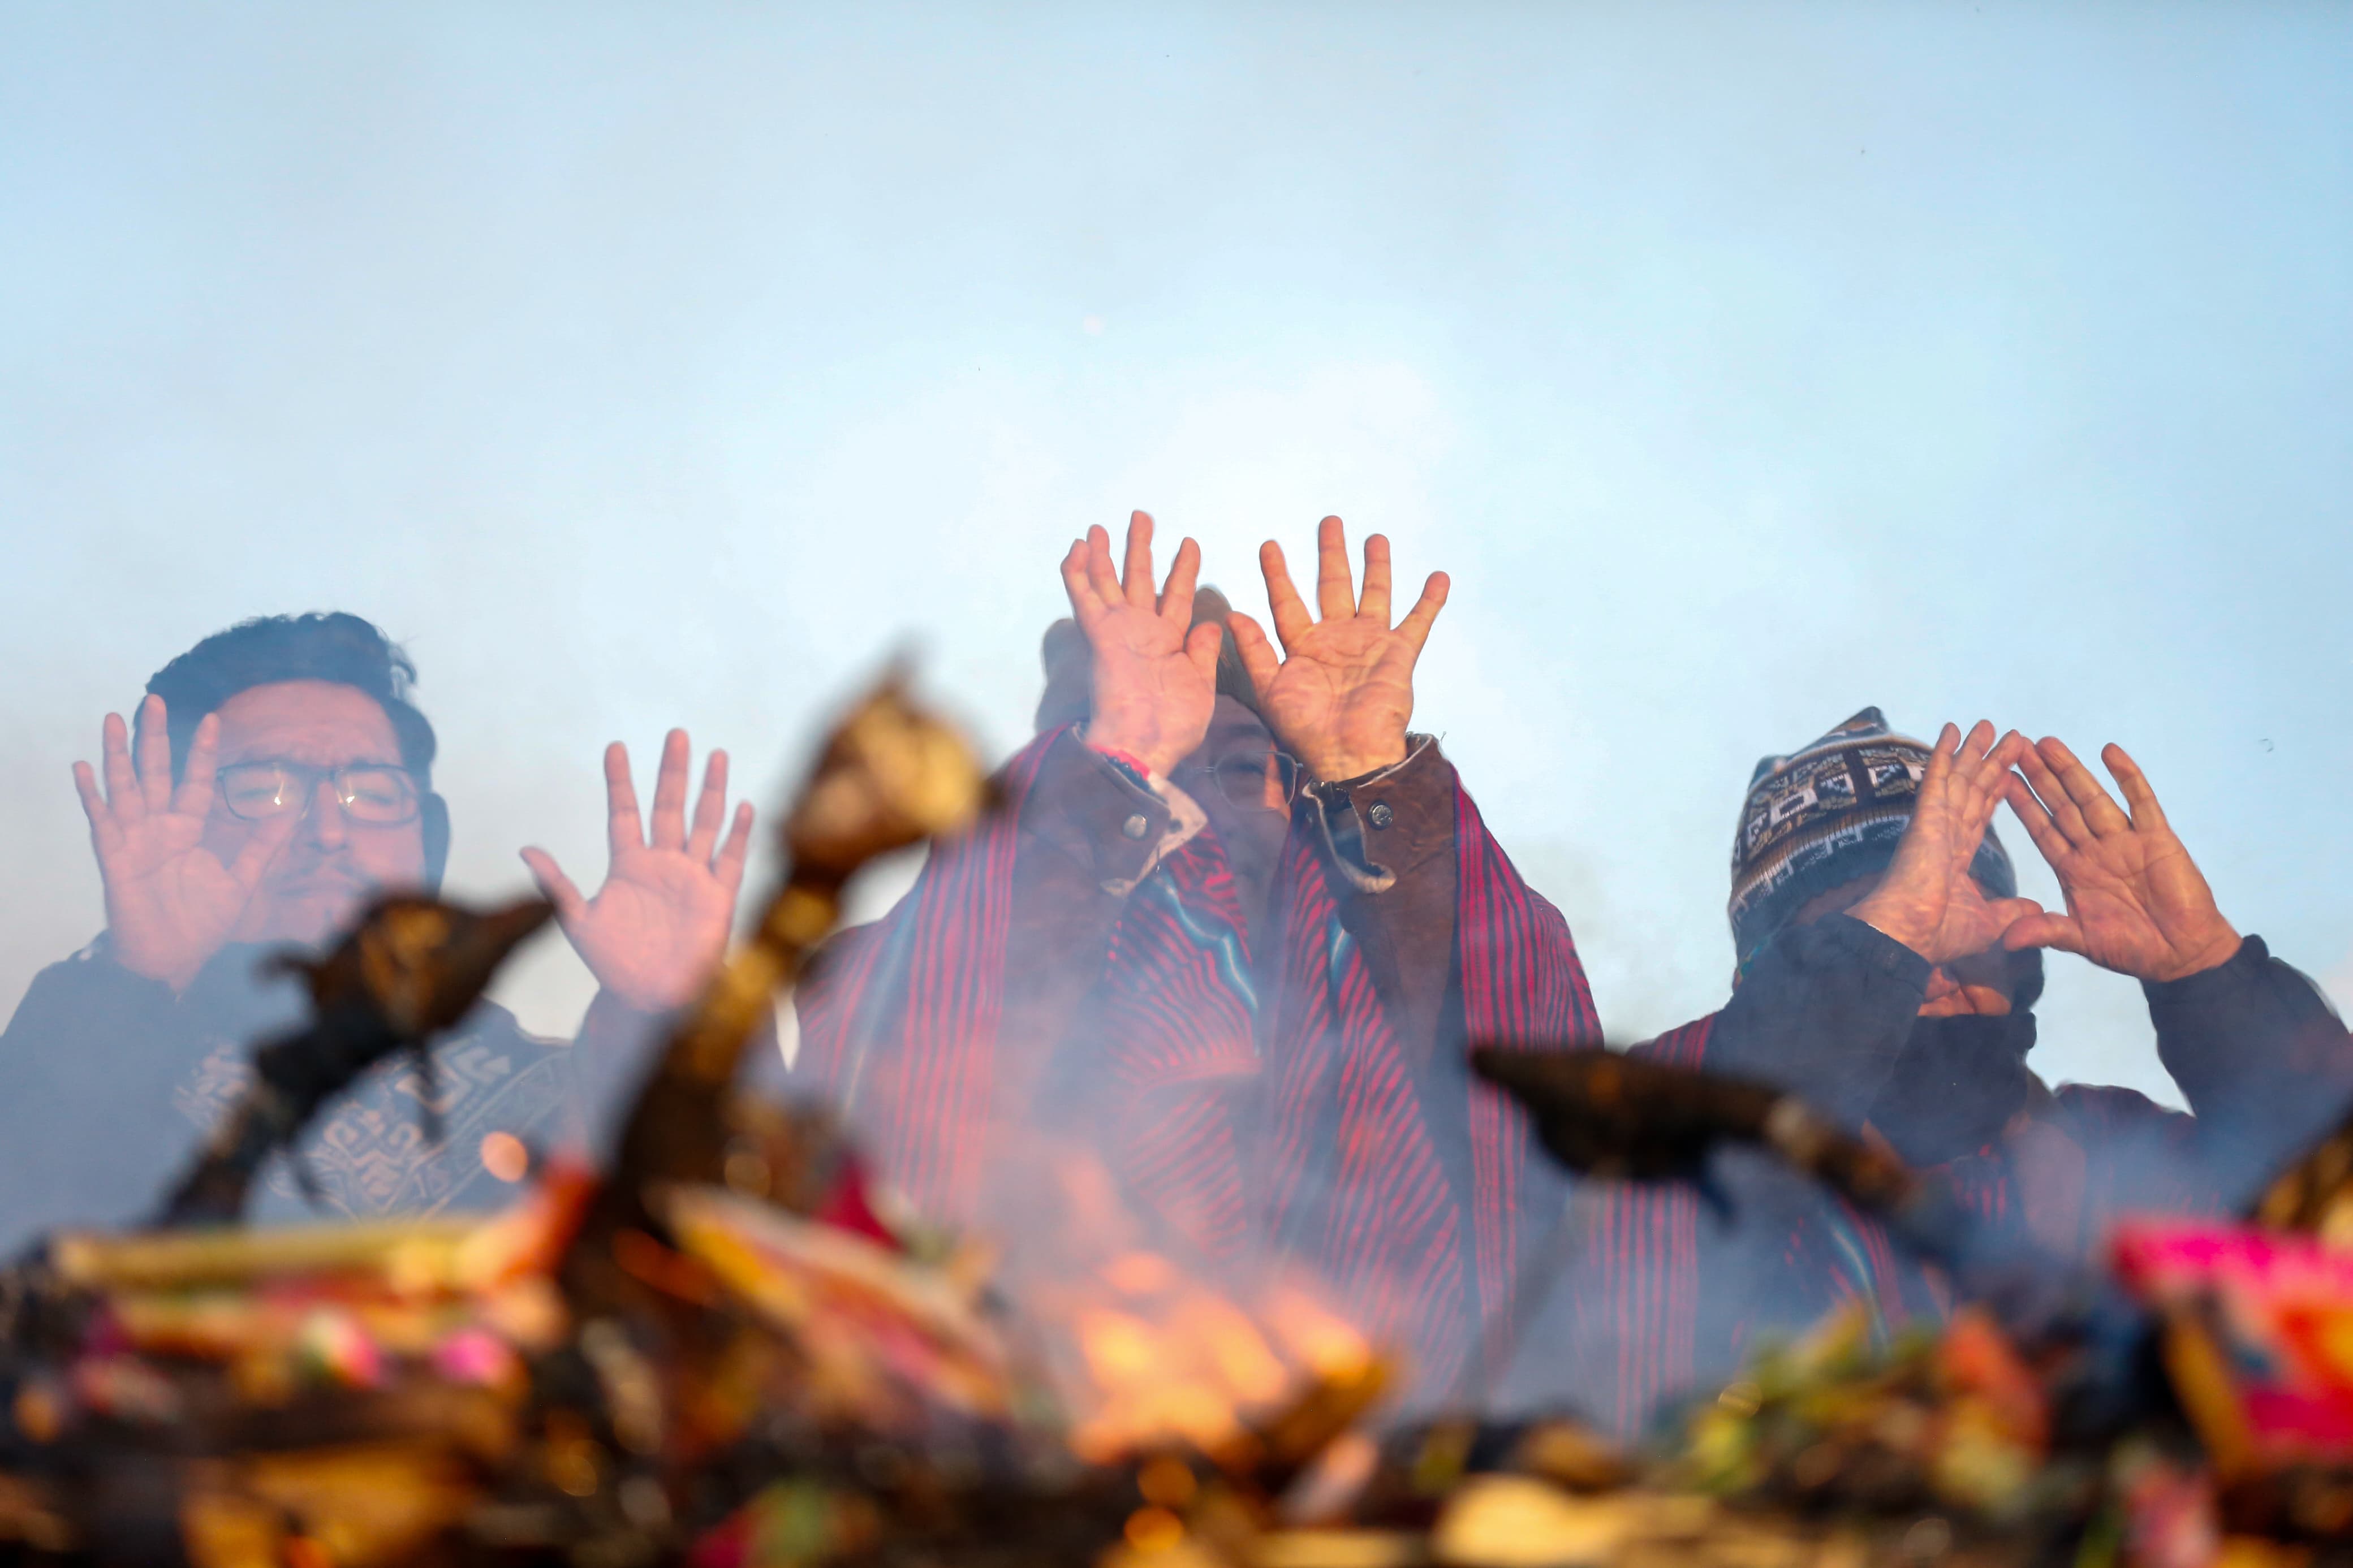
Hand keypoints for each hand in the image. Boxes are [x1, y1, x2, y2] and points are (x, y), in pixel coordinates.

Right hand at [73, 695, 296, 989]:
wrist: (174, 961)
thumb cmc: (202, 924)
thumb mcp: (243, 880)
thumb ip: (264, 846)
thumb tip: (294, 812)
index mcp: (188, 830)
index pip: (196, 782)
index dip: (203, 753)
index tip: (215, 720)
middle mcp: (159, 829)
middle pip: (155, 773)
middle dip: (154, 738)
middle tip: (152, 700)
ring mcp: (135, 841)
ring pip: (125, 788)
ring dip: (118, 754)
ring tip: (115, 719)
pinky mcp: (115, 859)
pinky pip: (101, 821)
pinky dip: (92, 795)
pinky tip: (83, 768)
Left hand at [522, 730, 754, 1011]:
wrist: (651, 998)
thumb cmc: (614, 964)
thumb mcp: (577, 921)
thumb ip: (556, 884)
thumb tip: (524, 848)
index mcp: (629, 865)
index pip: (624, 813)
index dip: (620, 781)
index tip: (615, 747)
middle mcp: (663, 864)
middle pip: (669, 807)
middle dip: (672, 771)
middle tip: (676, 735)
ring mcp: (693, 877)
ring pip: (704, 823)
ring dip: (710, 790)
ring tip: (715, 756)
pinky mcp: (718, 897)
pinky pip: (730, 859)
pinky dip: (738, 833)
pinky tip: (743, 805)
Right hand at [1059, 511, 1222, 776]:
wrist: (1145, 745)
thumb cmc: (1175, 725)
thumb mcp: (1201, 687)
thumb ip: (1202, 653)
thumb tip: (1209, 624)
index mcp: (1169, 643)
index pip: (1176, 596)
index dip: (1183, 569)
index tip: (1190, 542)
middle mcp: (1141, 632)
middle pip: (1140, 579)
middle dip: (1140, 547)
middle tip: (1141, 516)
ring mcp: (1118, 632)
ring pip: (1109, 582)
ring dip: (1104, 553)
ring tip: (1099, 526)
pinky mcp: (1100, 636)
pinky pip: (1086, 599)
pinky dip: (1078, 574)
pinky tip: (1076, 549)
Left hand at [1227, 516, 1446, 781]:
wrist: (1348, 754)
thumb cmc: (1306, 729)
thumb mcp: (1270, 690)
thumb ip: (1254, 652)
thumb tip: (1232, 615)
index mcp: (1303, 646)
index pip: (1287, 601)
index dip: (1277, 574)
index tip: (1269, 545)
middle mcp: (1337, 639)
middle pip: (1333, 586)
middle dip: (1331, 554)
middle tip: (1329, 521)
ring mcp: (1369, 644)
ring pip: (1374, 594)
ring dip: (1377, 566)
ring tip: (1376, 538)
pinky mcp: (1398, 654)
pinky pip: (1418, 622)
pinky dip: (1430, 601)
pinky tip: (1439, 576)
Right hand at [1849, 721, 2042, 964]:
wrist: (1908, 936)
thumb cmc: (1937, 935)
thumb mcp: (1989, 923)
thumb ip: (2010, 911)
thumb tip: (2034, 908)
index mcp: (1954, 856)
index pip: (1979, 816)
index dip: (1995, 792)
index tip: (2009, 771)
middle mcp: (1944, 834)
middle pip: (1973, 790)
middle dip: (1991, 763)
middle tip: (2007, 735)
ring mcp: (1934, 823)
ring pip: (1959, 778)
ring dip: (1973, 750)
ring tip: (1988, 724)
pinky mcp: (1926, 817)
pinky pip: (1938, 778)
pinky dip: (1943, 753)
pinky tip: (1952, 729)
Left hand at [2000, 738, 2239, 982]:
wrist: (2183, 956)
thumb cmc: (2133, 950)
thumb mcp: (2082, 940)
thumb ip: (2047, 931)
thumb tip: (2007, 940)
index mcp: (2074, 870)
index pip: (2042, 831)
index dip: (2022, 806)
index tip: (1999, 781)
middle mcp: (2096, 850)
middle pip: (2062, 807)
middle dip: (2040, 779)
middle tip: (2016, 747)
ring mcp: (2126, 841)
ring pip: (2092, 798)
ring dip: (2071, 770)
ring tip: (2046, 743)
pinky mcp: (2158, 838)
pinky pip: (2141, 802)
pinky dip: (2127, 777)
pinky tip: (2109, 751)